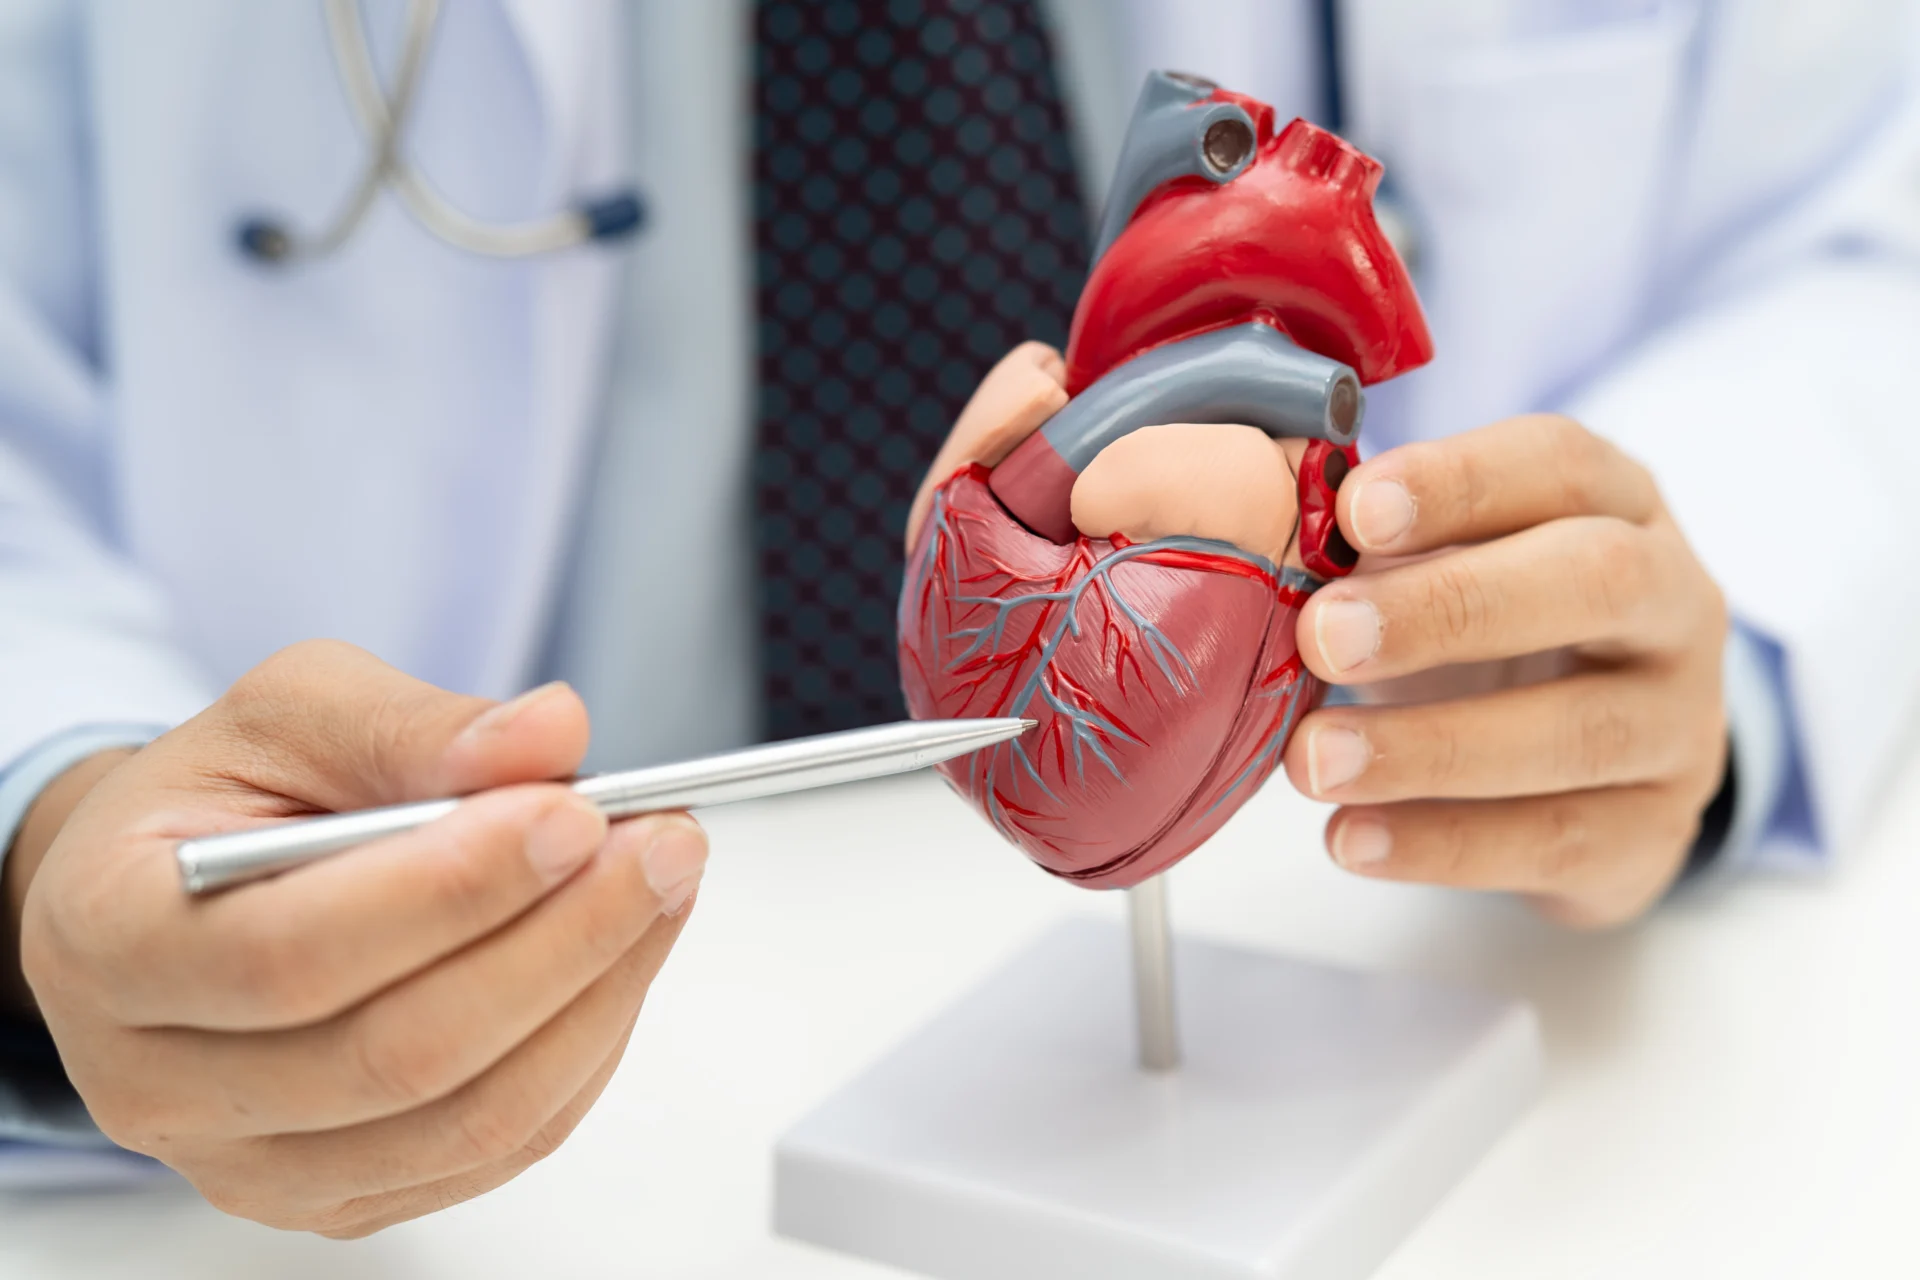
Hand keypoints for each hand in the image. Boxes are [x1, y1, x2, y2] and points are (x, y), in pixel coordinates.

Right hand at [10, 641, 707, 1235]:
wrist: (177, 892)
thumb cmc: (220, 801)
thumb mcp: (288, 713)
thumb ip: (412, 725)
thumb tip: (548, 736)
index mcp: (112, 942)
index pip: (295, 954)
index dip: (452, 889)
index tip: (572, 812)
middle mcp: (161, 1083)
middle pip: (399, 1054)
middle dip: (561, 940)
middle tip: (659, 844)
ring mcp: (253, 1162)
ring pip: (470, 1117)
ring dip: (597, 994)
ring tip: (663, 884)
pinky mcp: (344, 1192)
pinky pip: (499, 1146)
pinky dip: (587, 1046)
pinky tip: (622, 954)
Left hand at [1282, 416, 1727, 927]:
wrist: (1598, 755)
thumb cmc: (1492, 625)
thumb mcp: (1446, 559)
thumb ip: (1375, 539)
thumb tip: (1266, 529)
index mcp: (1618, 504)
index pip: (1559, 464)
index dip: (1459, 480)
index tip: (1354, 512)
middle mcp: (1673, 602)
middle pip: (1596, 583)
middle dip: (1450, 608)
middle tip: (1326, 639)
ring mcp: (1681, 722)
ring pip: (1579, 733)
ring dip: (1430, 749)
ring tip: (1313, 762)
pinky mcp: (1655, 830)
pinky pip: (1556, 841)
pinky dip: (1443, 845)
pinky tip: (1351, 838)